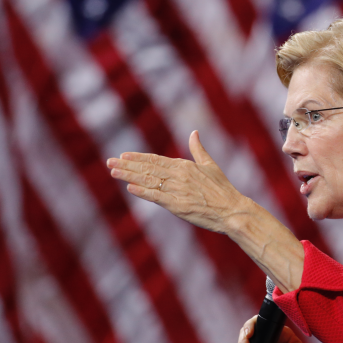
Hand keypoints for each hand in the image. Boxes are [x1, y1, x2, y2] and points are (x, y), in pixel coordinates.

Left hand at [106, 131, 250, 234]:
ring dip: (129, 176)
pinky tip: (130, 188)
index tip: (123, 155)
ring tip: (113, 172)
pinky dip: (143, 192)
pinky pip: (157, 197)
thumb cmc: (222, 189)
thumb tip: (194, 132)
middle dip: (127, 165)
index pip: (155, 160)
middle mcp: (179, 175)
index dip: (138, 157)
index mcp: (184, 166)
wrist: (232, 210)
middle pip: (148, 168)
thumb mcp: (210, 165)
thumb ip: (198, 149)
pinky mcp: (178, 205)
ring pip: (149, 181)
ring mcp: (177, 190)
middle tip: (110, 162)